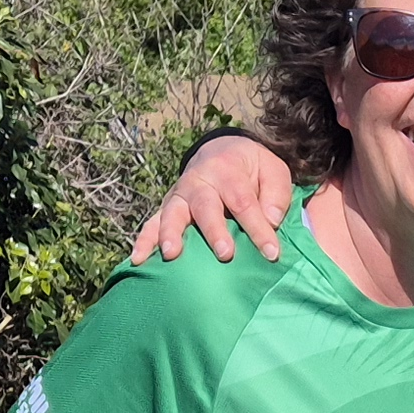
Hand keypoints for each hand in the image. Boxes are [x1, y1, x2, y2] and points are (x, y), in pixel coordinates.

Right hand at [130, 134, 297, 264]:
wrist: (222, 152)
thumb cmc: (252, 169)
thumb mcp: (273, 171)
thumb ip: (276, 195)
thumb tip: (271, 221)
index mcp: (228, 170)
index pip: (244, 201)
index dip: (258, 228)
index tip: (271, 252)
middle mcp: (199, 181)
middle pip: (206, 206)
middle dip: (214, 231)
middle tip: (224, 253)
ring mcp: (180, 195)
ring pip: (173, 213)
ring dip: (171, 234)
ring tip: (171, 255)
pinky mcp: (167, 208)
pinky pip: (151, 223)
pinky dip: (143, 241)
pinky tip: (137, 260)